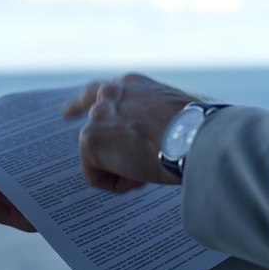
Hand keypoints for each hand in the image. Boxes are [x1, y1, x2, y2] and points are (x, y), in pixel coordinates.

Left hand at [78, 73, 200, 192]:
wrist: (196, 135)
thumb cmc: (201, 127)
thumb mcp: (177, 110)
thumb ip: (158, 116)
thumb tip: (167, 134)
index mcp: (132, 84)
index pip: (99, 91)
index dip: (80, 104)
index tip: (67, 113)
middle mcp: (110, 94)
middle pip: (91, 124)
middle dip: (101, 147)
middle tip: (115, 164)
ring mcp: (97, 117)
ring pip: (100, 157)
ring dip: (123, 169)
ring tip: (151, 169)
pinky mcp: (90, 142)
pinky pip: (97, 176)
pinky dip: (118, 184)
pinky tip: (141, 178)